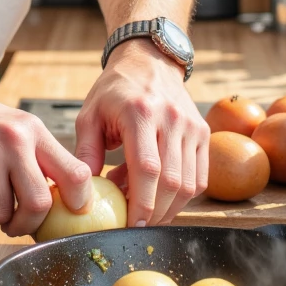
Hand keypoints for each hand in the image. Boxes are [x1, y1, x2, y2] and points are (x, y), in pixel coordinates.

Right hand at [0, 76, 92, 236]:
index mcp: (31, 129)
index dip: (78, 200)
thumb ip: (32, 157)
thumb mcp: (8, 126)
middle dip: (27, 223)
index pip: (75, 172)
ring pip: (1, 213)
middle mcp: (14, 139)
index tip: (70, 212)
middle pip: (40, 203)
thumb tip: (54, 203)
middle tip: (14, 222)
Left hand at [73, 39, 208, 225]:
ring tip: (145, 210)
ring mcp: (192, 126)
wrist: (149, 60)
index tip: (130, 224)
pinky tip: (160, 196)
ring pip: (189, 184)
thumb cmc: (114, 90)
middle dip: (154, 212)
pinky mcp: (203, 133)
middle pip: (171, 182)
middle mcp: (172, 119)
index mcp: (141, 113)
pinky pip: (200, 177)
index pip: (148, 168)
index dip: (141, 202)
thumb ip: (86, 151)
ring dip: (168, 207)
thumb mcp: (89, 114)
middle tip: (136, 225)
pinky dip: (182, 195)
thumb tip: (82, 190)